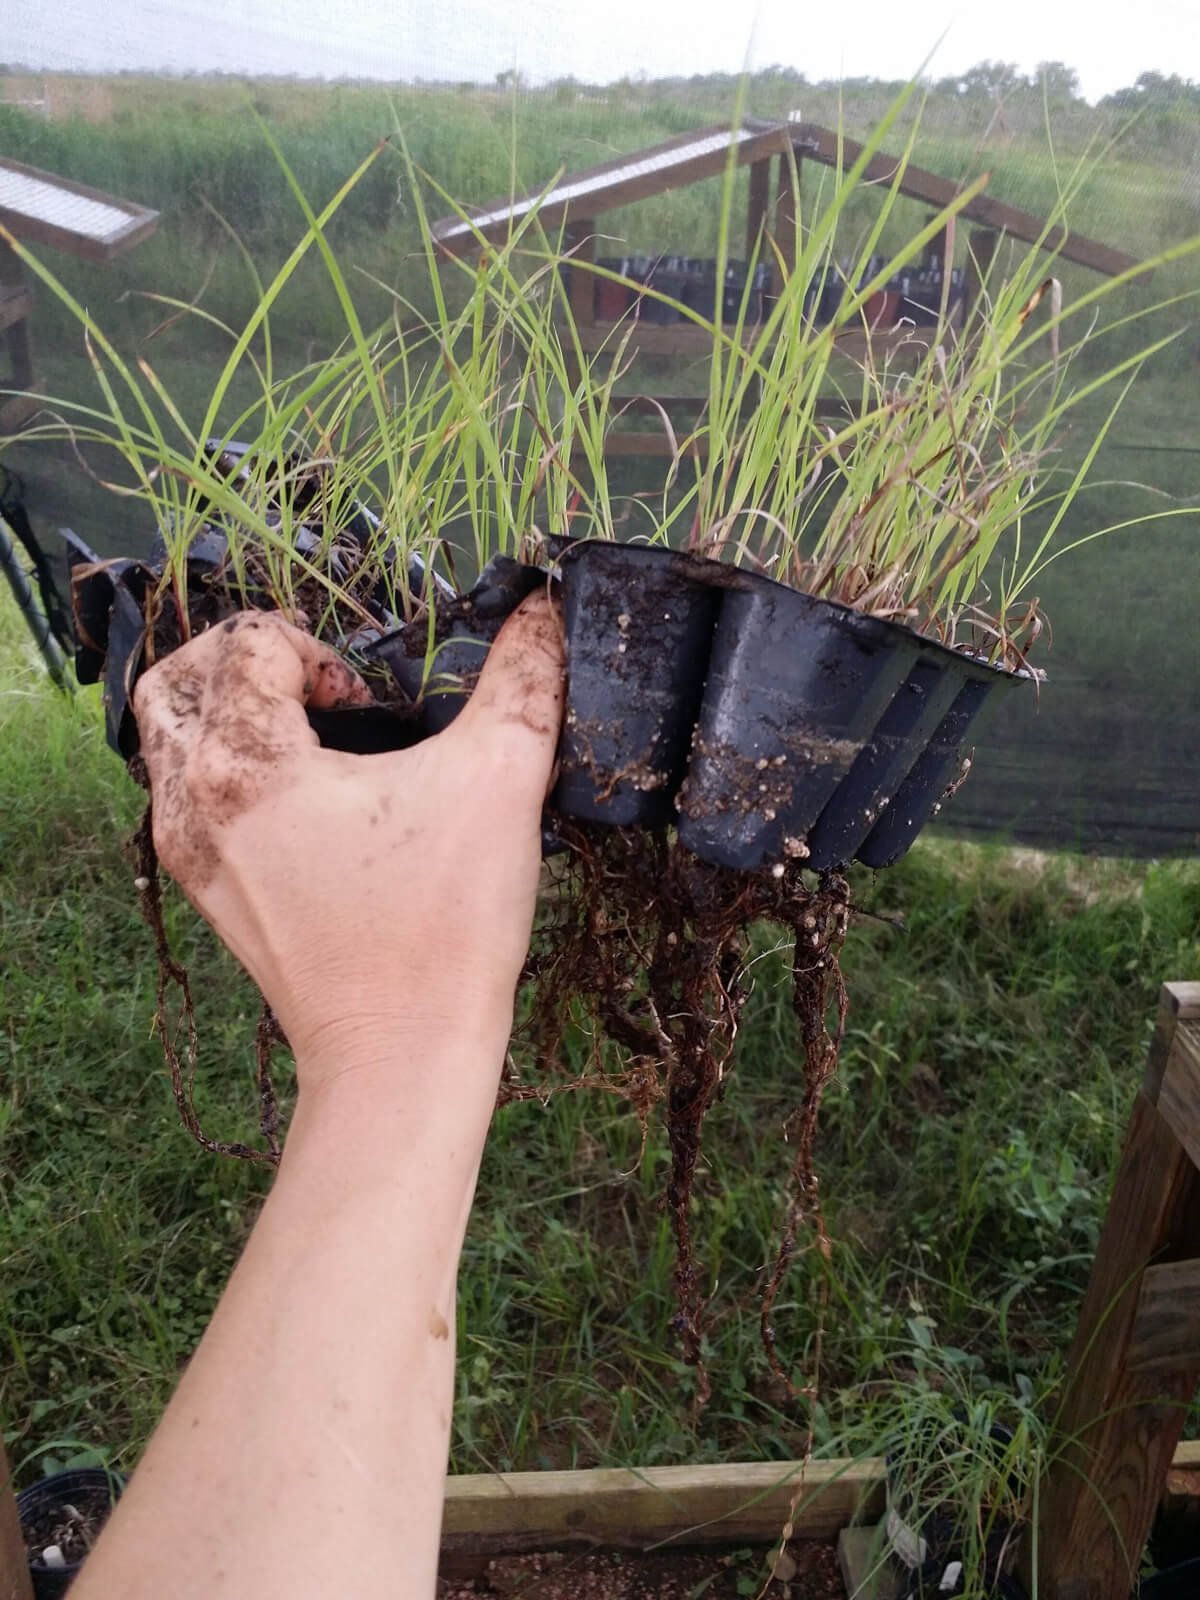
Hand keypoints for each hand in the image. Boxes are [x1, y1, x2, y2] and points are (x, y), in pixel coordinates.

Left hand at [133, 596, 563, 1090]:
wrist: (404, 1052)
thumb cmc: (444, 923)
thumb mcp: (501, 780)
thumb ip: (526, 678)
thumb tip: (544, 608)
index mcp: (247, 761)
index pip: (247, 642)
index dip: (318, 651)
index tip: (371, 705)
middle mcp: (193, 800)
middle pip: (173, 679)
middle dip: (242, 659)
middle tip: (315, 688)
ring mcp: (189, 851)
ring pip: (166, 739)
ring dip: (225, 709)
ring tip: (305, 731)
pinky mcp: (207, 889)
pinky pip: (182, 794)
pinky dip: (222, 765)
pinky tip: (300, 792)